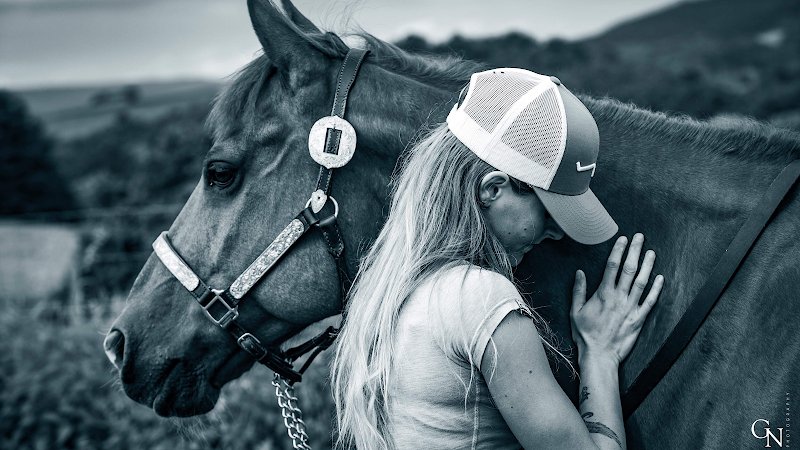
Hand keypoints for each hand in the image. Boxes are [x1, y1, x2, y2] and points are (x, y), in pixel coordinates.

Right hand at [570, 233, 663, 365]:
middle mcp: (618, 297)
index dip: (618, 250)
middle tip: (640, 237)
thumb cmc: (585, 334)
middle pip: (628, 269)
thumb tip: (580, 273)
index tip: (622, 239)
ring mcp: (630, 308)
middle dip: (635, 251)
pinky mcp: (639, 319)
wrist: (599, 355)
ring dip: (647, 266)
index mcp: (603, 294)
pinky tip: (660, 279)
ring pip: (641, 282)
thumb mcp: (575, 311)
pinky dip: (656, 289)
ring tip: (651, 252)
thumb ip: (578, 291)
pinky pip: (650, 301)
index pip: (612, 266)